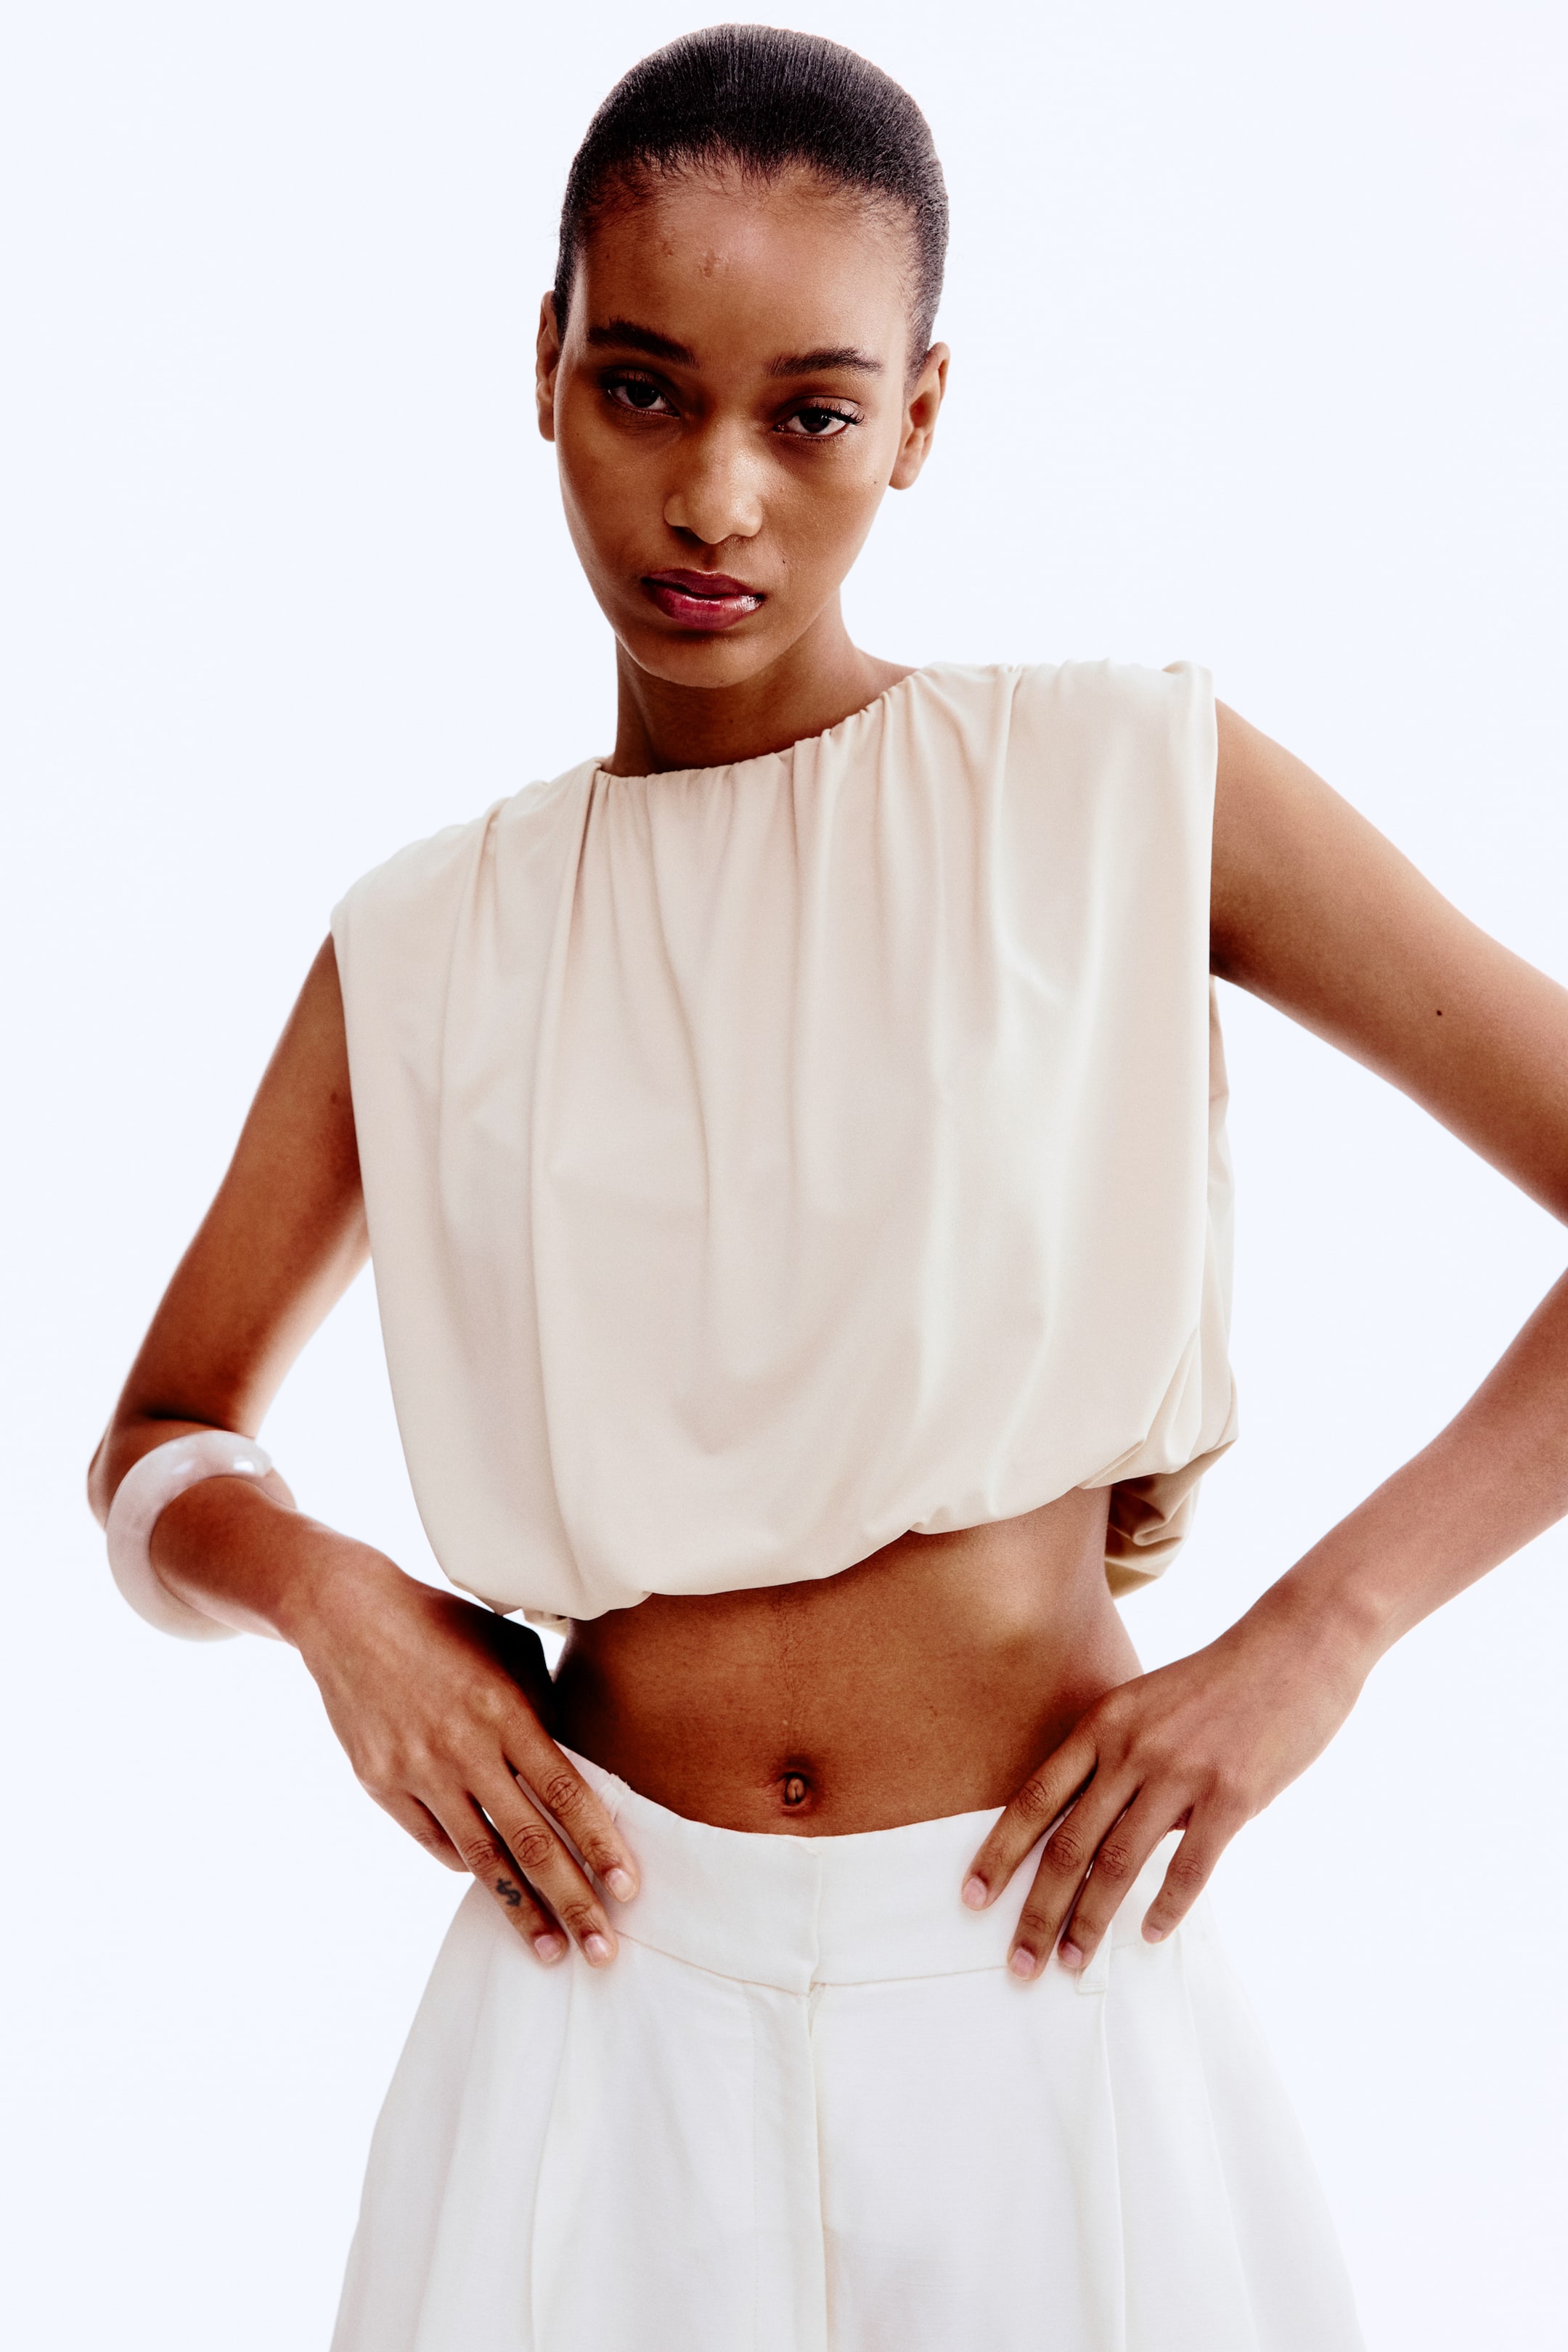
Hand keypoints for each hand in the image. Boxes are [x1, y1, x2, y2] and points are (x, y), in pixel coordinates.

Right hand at [289, 1543, 638, 1966]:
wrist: (349, 1615)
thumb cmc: (444, 1626)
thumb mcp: (509, 1649)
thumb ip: (543, 1706)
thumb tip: (575, 1759)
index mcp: (504, 1710)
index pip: (566, 1793)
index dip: (599, 1845)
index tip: (629, 1889)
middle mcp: (464, 1749)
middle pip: (530, 1841)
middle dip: (572, 1901)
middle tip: (603, 1951)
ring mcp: (418, 1773)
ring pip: (481, 1859)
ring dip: (520, 1911)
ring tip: (550, 1951)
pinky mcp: (382, 1786)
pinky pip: (436, 1842)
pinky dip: (468, 1866)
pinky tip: (494, 1889)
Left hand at [961, 1594, 1368, 1978]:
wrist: (1294, 1649)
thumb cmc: (1217, 1683)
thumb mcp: (1147, 1705)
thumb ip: (1117, 1760)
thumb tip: (1094, 1829)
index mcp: (1103, 1725)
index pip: (1034, 1800)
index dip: (999, 1853)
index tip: (972, 1898)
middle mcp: (1131, 1750)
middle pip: (1067, 1845)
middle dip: (1037, 1911)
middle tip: (1019, 1963)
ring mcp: (1180, 1774)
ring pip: (1118, 1864)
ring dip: (1090, 1922)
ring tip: (1072, 1963)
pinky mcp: (1231, 1797)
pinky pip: (1189, 1868)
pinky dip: (1165, 1909)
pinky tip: (1149, 1935)